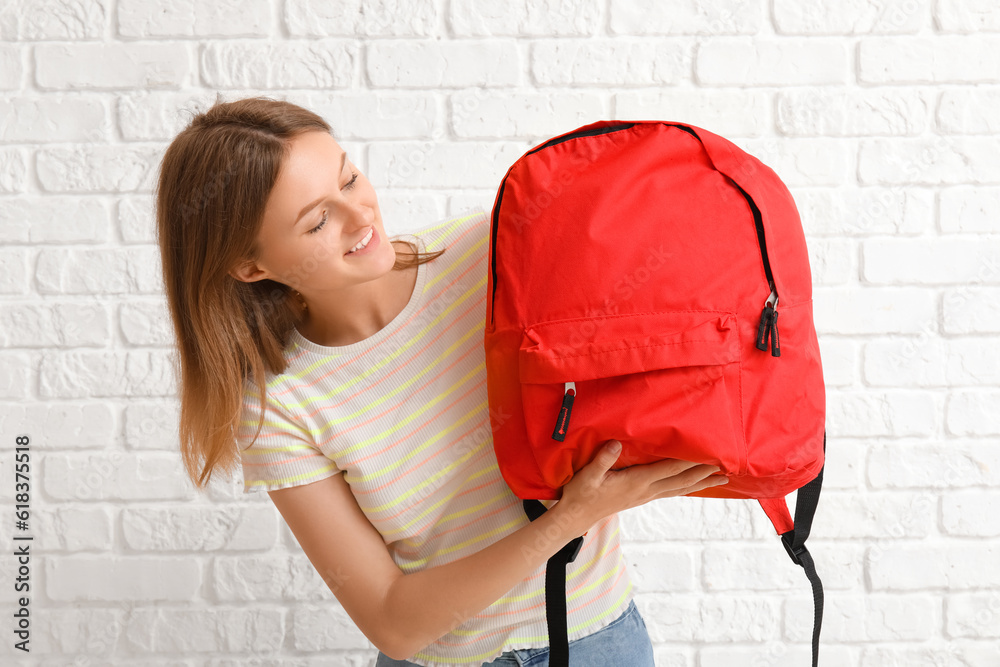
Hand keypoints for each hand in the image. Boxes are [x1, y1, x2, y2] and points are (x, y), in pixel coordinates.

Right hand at [553, 439, 728, 534]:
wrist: (576, 517)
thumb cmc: (580, 494)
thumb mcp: (587, 475)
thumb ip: (602, 460)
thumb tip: (616, 443)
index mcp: (635, 482)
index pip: (668, 469)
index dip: (689, 461)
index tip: (707, 454)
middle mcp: (646, 491)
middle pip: (681, 481)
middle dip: (703, 473)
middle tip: (726, 467)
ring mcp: (645, 496)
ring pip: (679, 488)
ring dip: (701, 482)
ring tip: (721, 478)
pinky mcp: (642, 498)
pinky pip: (671, 492)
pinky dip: (687, 487)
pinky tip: (694, 485)